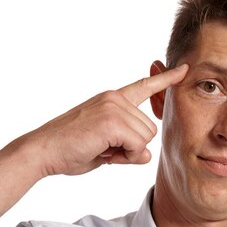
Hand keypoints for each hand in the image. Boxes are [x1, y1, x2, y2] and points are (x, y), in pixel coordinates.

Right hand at [22, 62, 187, 176]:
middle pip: (150, 129)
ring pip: (147, 138)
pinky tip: (104, 153)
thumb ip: (127, 145)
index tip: (184, 69)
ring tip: (102, 150)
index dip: (165, 80)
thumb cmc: (70, 150)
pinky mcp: (111, 120)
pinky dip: (125, 157)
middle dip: (133, 147)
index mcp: (112, 100)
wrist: (42, 151)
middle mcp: (115, 98)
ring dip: (129, 153)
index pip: (144, 86)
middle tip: (105, 150)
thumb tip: (146, 155)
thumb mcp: (105, 146)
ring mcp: (113, 107)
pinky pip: (138, 145)